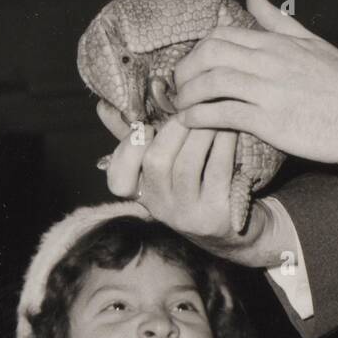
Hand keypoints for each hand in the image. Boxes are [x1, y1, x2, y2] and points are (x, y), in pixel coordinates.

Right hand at [101, 113, 289, 267]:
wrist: (234, 231)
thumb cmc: (195, 184)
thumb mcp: (164, 165)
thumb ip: (136, 138)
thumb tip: (103, 106)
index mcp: (142, 194)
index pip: (118, 181)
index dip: (128, 150)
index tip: (148, 128)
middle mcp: (160, 208)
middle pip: (156, 163)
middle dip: (174, 130)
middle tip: (190, 110)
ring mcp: (187, 215)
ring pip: (187, 164)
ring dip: (201, 132)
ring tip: (213, 114)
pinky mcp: (216, 216)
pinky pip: (218, 170)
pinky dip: (223, 144)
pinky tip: (229, 129)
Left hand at [172, 0, 337, 172]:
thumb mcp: (314, 43)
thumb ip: (279, 21)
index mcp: (278, 43)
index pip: (221, 36)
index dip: (197, 51)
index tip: (190, 68)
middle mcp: (269, 61)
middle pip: (209, 54)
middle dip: (185, 70)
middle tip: (178, 88)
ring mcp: (269, 90)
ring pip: (211, 81)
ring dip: (187, 95)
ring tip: (180, 107)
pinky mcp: (271, 120)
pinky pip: (222, 113)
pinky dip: (199, 117)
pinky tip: (190, 123)